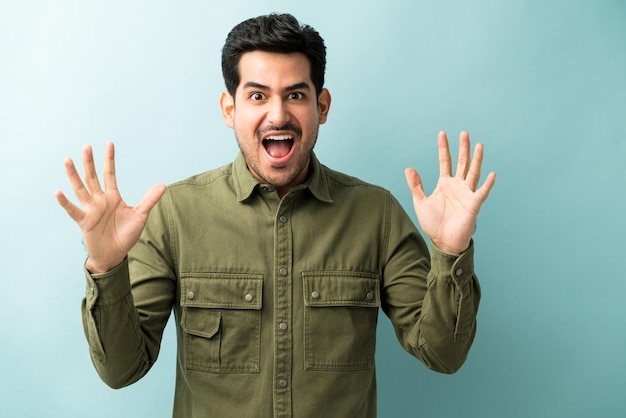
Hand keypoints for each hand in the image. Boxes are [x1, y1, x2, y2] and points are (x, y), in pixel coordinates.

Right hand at [55, 142, 166, 272]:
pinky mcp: (84, 221)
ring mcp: (90, 209)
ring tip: (67, 160)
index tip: (109, 143)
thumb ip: (149, 200)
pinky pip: (73, 210)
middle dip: (90, 162)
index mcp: (113, 197)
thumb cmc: (126, 235)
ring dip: (74, 176)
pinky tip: (58, 192)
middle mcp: (99, 200)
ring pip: (81, 189)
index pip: (110, 174)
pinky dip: (65, 202)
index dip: (109, 159)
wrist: (115, 254)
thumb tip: (163, 185)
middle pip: (93, 177)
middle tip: (86, 146)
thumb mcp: (140, 215)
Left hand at [404, 131, 495, 253]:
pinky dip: (487, 184)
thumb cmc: (433, 224)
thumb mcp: (421, 202)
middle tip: (464, 133)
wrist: (444, 242)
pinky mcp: (473, 205)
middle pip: (462, 162)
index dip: (444, 148)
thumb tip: (408, 168)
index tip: (442, 134)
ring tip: (479, 145)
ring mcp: (467, 194)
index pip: (445, 161)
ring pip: (473, 173)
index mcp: (445, 184)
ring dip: (477, 159)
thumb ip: (416, 186)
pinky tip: (492, 174)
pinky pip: (481, 192)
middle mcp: (458, 186)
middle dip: (463, 148)